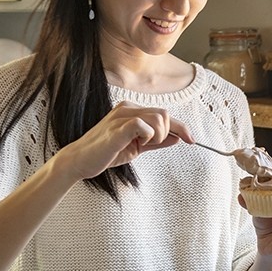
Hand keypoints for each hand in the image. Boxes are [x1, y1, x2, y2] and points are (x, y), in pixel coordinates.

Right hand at [55, 102, 192, 180]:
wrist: (80, 161)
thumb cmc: (105, 153)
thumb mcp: (136, 147)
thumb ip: (156, 142)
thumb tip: (177, 138)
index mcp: (131, 111)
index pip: (163, 114)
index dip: (181, 127)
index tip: (192, 140)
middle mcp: (127, 109)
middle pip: (164, 113)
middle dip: (167, 132)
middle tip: (152, 145)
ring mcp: (121, 116)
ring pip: (158, 117)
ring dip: (158, 135)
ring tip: (143, 144)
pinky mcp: (117, 128)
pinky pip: (144, 125)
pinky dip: (148, 136)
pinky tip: (138, 143)